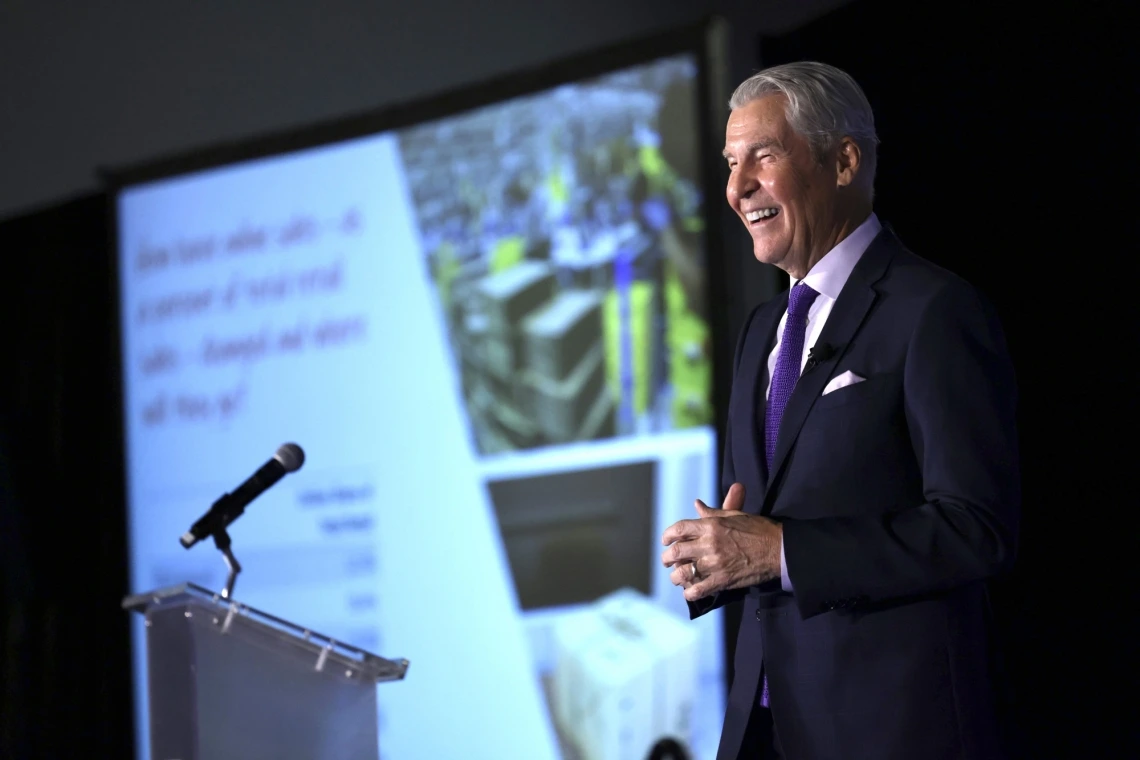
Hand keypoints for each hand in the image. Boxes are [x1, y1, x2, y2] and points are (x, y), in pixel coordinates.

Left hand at [660, 483, 782, 601]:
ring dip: (676, 576)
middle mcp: (709, 543)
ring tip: (678, 577)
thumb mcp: (734, 515)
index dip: (667, 535)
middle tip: (667, 561)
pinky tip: (690, 591)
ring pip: (683, 573)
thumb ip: (713, 512)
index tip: (665, 541)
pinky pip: (698, 590)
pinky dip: (690, 593)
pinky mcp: (722, 580)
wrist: (779, 549)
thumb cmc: (758, 529)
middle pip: (675, 552)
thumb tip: (697, 504)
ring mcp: (715, 563)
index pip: (679, 529)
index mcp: (711, 525)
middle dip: (667, 558)